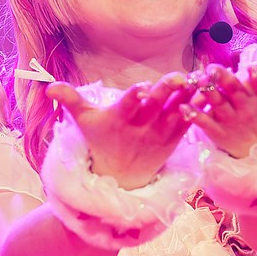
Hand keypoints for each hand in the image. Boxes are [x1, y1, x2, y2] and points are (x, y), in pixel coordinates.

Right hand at [46, 74, 196, 182]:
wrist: (118, 178)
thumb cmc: (100, 141)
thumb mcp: (84, 121)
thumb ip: (71, 100)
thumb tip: (48, 87)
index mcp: (120, 118)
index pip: (127, 106)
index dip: (134, 97)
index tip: (142, 88)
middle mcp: (141, 126)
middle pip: (155, 106)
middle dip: (166, 91)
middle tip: (178, 77)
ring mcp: (159, 133)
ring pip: (175, 111)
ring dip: (188, 96)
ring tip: (199, 80)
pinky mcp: (174, 139)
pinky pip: (188, 123)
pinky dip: (197, 110)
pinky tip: (208, 95)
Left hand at [181, 25, 256, 158]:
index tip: (254, 68)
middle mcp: (247, 107)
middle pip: (236, 92)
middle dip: (226, 81)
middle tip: (214, 69)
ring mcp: (231, 119)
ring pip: (218, 104)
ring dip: (207, 93)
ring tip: (198, 80)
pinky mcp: (216, 130)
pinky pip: (204, 123)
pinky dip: (194, 115)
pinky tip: (184, 106)